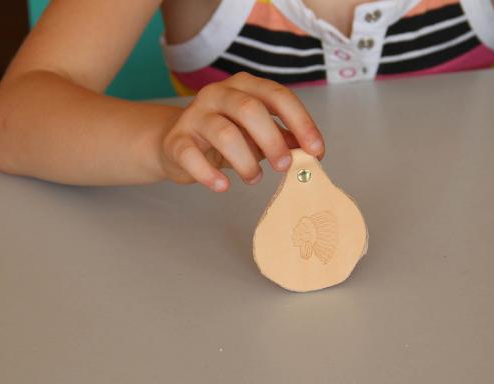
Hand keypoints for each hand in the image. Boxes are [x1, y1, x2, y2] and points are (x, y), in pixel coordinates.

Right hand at [159, 72, 324, 191]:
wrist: (176, 143)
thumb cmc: (224, 136)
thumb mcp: (257, 134)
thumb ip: (283, 138)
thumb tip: (311, 152)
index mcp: (244, 86)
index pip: (277, 96)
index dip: (300, 122)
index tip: (316, 150)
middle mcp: (218, 94)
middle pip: (249, 110)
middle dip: (272, 140)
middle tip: (284, 166)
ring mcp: (194, 115)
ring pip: (224, 133)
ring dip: (246, 161)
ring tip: (254, 178)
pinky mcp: (177, 140)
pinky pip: (192, 156)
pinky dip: (210, 174)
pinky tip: (223, 185)